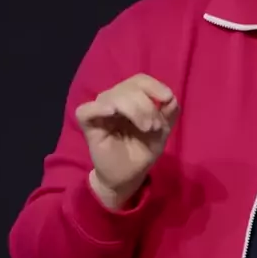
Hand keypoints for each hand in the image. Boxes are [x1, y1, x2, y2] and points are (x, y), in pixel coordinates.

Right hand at [75, 74, 178, 208]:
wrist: (128, 177)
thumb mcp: (162, 131)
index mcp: (131, 98)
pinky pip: (86, 110)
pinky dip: (99, 108)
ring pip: (113, 96)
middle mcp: (114, 100)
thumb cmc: (142, 151)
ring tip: (146, 128)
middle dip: (147, 105)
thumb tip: (170, 98)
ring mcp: (100, 112)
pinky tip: (111, 112)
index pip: (139, 80)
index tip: (167, 99)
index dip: (154, 85)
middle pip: (128, 87)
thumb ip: (169, 113)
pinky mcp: (88, 126)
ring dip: (134, 109)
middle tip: (155, 126)